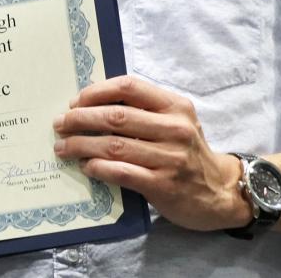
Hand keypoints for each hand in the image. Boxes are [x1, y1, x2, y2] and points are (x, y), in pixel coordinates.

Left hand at [52, 76, 250, 230]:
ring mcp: (171, 158)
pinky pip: (121, 172)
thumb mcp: (174, 121)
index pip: (129, 86)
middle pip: (116, 116)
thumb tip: (90, 104)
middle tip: (60, 124)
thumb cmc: (187, 152)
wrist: (220, 192)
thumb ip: (143, 110)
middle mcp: (175, 129)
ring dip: (81, 144)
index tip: (75, 101)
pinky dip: (98, 167)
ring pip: (114, 145)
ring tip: (63, 147)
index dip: (96, 92)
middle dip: (80, 119)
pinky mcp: (164, 185)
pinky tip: (85, 165)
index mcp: (174, 106)